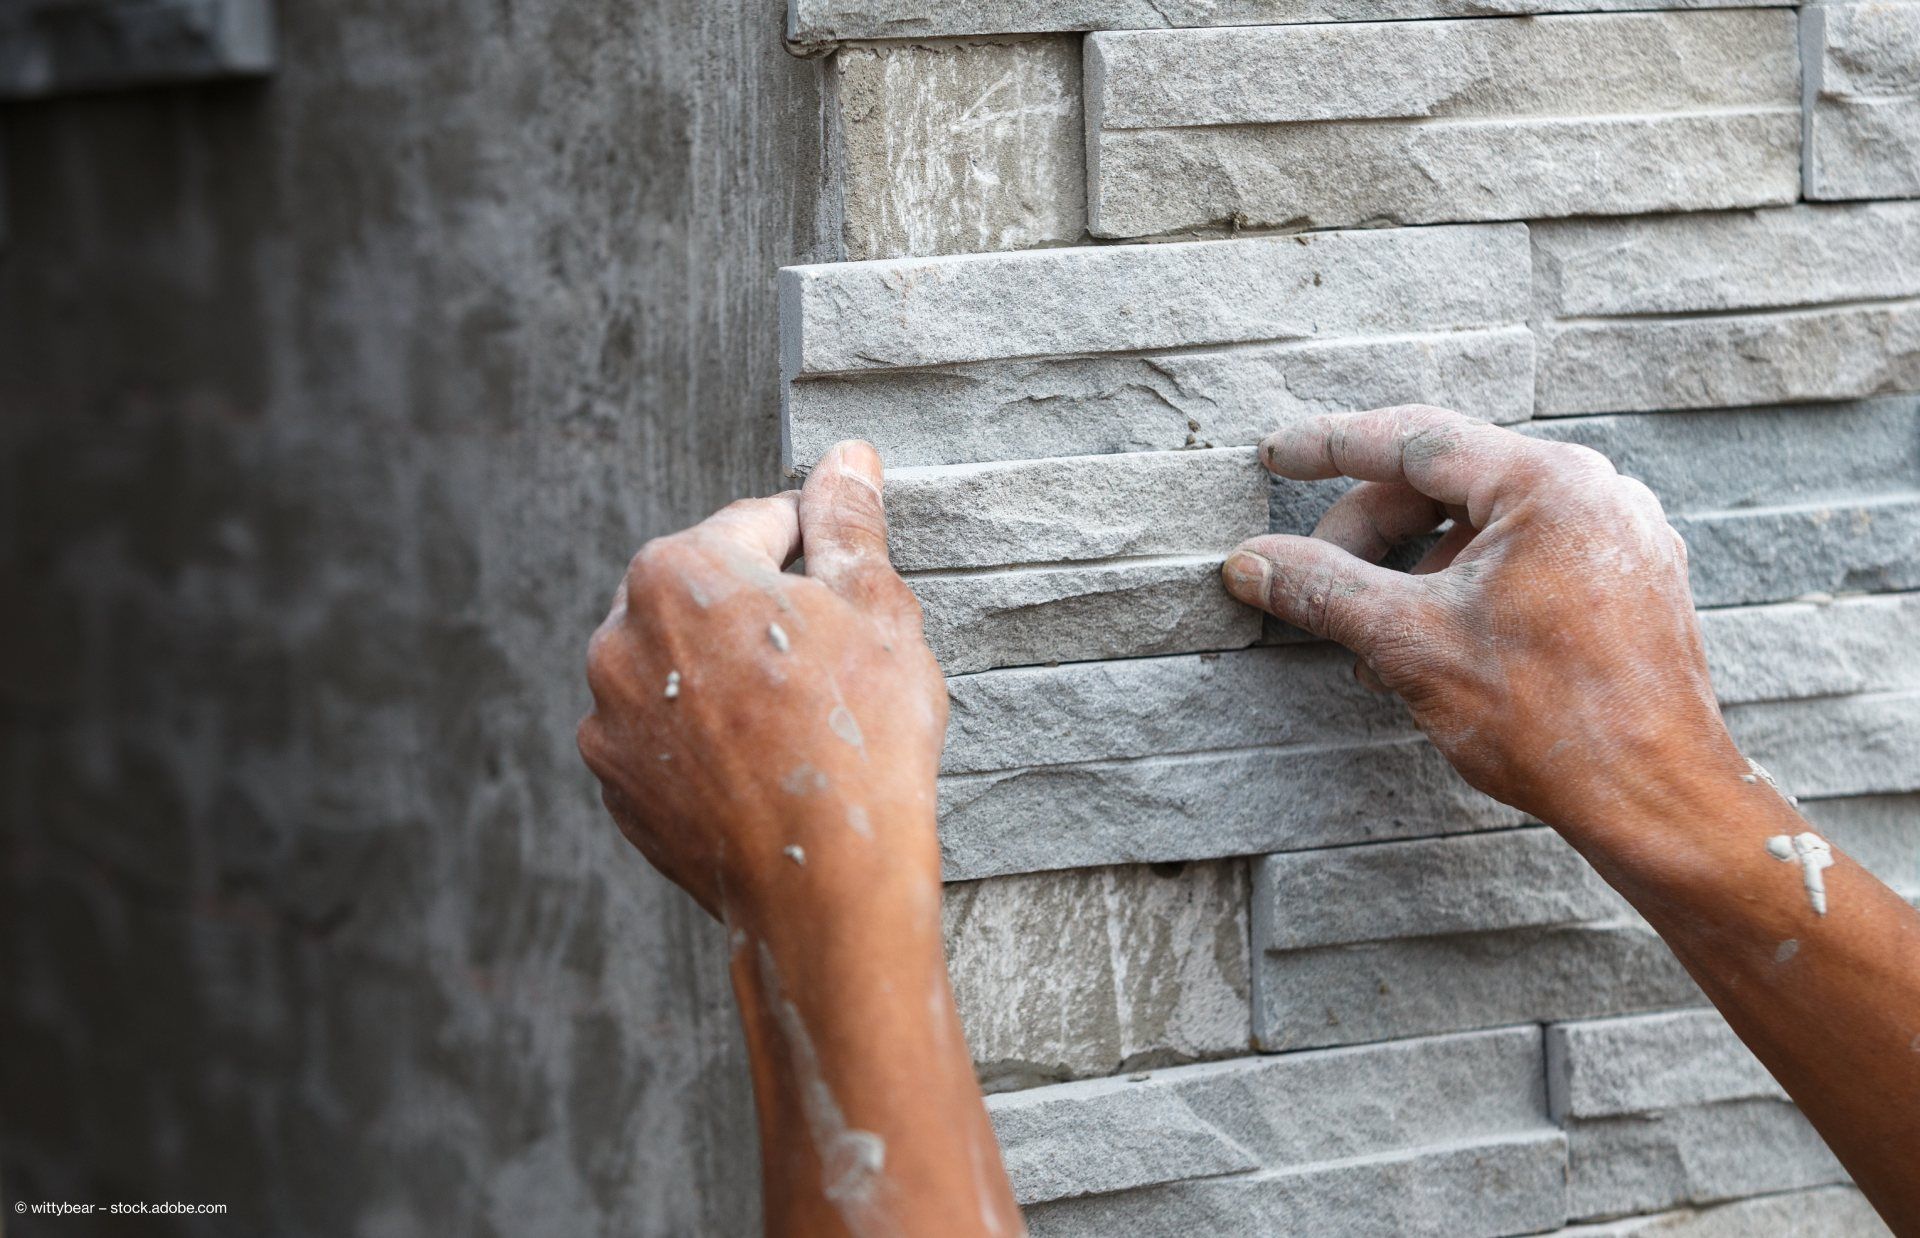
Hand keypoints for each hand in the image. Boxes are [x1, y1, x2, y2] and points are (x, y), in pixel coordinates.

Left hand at [578, 441, 946, 922]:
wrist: (826, 886)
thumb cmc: (861, 738)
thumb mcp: (877, 607)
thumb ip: (848, 522)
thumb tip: (847, 459)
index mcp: (679, 569)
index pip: (758, 523)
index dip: (817, 552)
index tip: (850, 591)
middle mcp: (619, 635)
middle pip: (706, 593)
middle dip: (763, 614)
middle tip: (832, 665)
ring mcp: (608, 718)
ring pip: (680, 666)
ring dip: (728, 675)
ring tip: (798, 723)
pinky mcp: (616, 785)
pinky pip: (663, 736)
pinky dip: (705, 740)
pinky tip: (763, 767)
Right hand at [1222, 405, 1740, 835]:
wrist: (1656, 799)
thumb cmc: (1553, 720)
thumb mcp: (1411, 643)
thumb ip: (1324, 588)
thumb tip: (1251, 562)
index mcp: (1550, 483)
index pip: (1414, 440)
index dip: (1331, 447)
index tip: (1274, 455)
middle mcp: (1595, 492)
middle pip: (1447, 482)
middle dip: (1369, 532)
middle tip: (1311, 581)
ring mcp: (1618, 536)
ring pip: (1482, 525)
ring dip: (1412, 569)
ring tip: (1371, 640)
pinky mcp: (1627, 582)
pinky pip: (1525, 556)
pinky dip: (1463, 586)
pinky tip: (1427, 645)